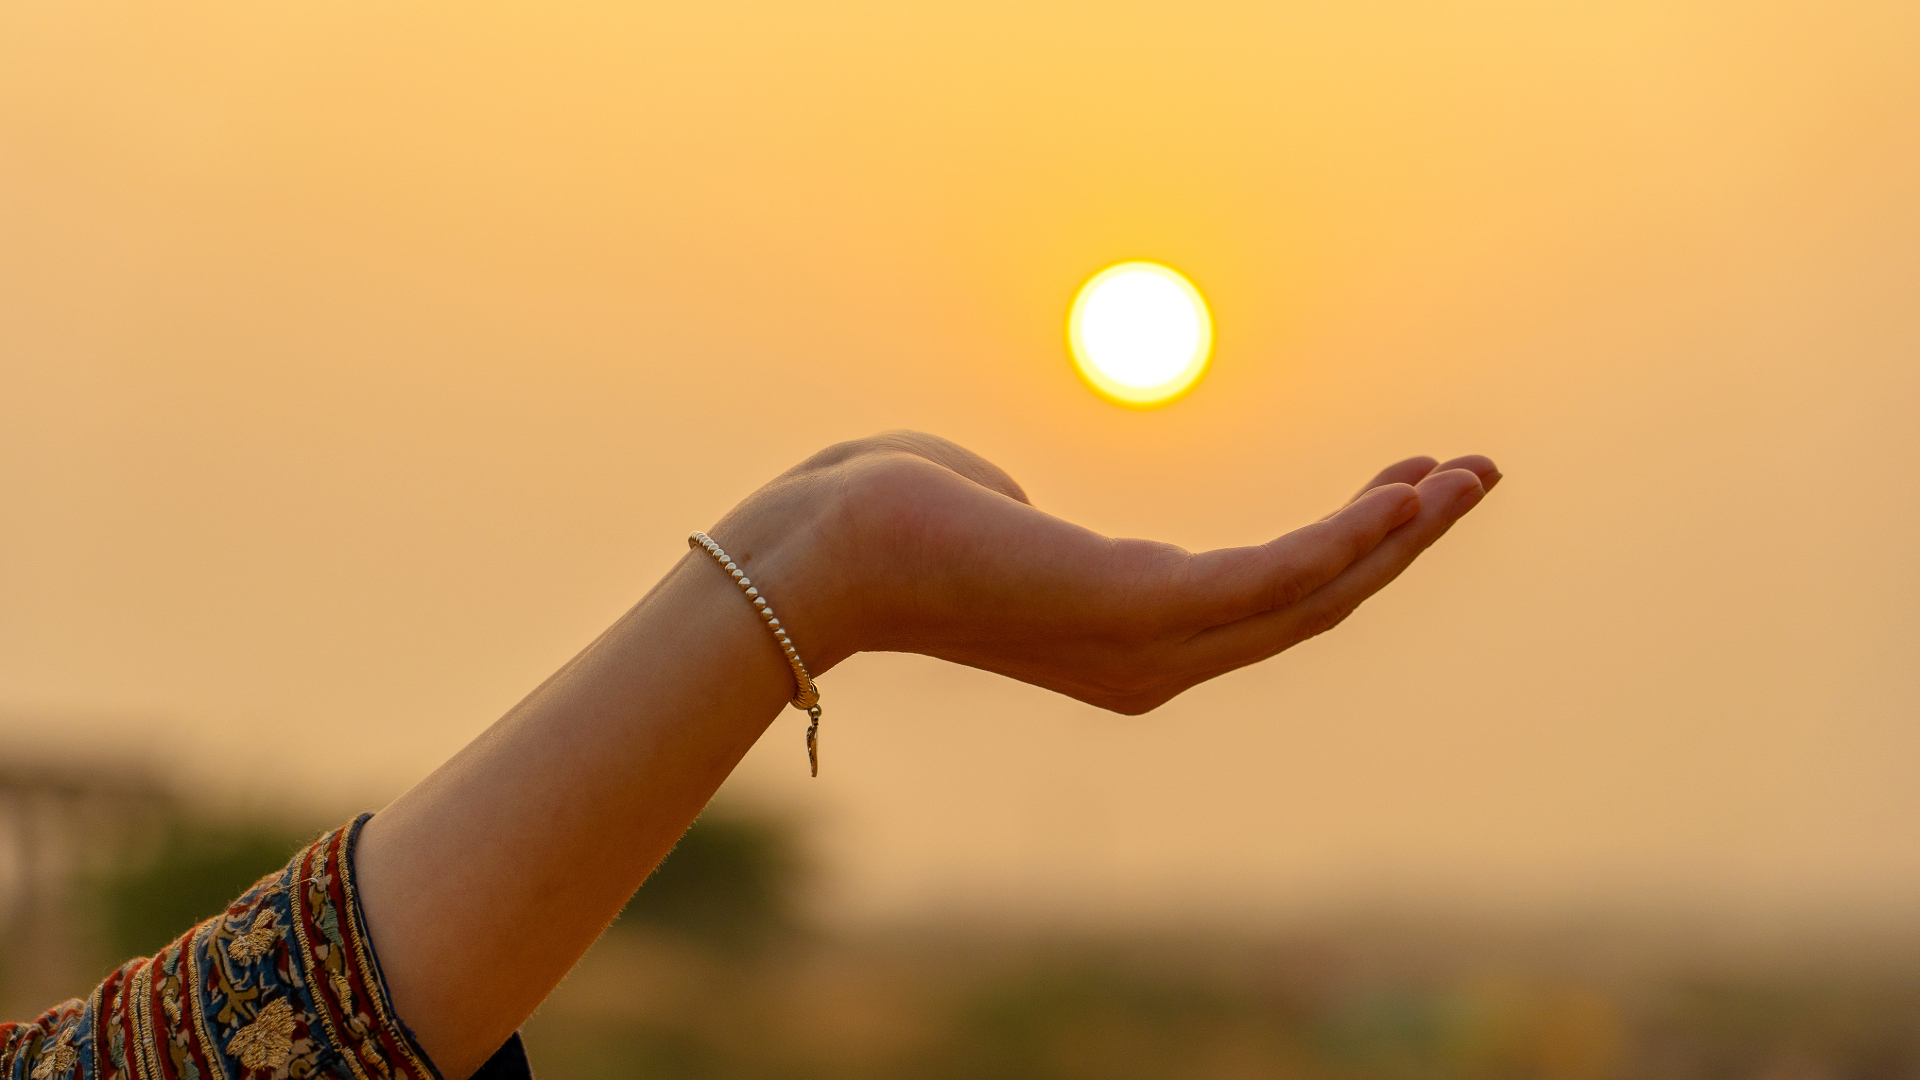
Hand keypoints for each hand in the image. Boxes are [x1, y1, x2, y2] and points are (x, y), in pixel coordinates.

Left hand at [708, 431, 1499, 713]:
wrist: (824, 549)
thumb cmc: (896, 522)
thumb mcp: (991, 522)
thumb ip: (1034, 526)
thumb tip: (1023, 508)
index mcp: (1132, 643)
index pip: (1270, 599)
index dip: (1350, 549)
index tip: (1407, 487)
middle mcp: (1156, 664)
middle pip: (1312, 604)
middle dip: (1402, 541)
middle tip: (1477, 475)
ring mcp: (1151, 647)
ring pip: (1310, 596)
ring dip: (1399, 537)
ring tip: (1470, 476)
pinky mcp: (1138, 610)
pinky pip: (1269, 581)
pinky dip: (1345, 541)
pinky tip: (1405, 500)